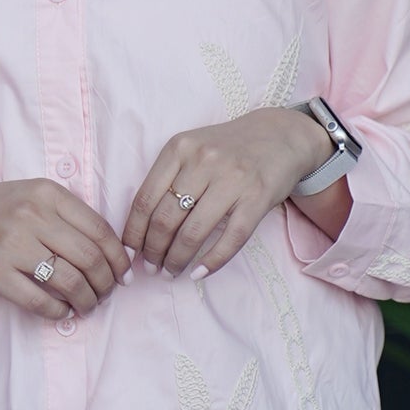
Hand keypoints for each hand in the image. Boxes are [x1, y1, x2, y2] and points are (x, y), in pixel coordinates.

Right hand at [0, 177, 132, 323]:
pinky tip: (62, 312)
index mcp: (47, 193)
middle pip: (89, 258)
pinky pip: (39, 301)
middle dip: (106, 283)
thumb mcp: (36, 197)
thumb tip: (117, 255)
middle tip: (106, 294)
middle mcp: (31, 215)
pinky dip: (58, 312)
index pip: (100, 230)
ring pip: (69, 281)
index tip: (124, 275)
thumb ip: (72, 218)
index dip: (119, 259)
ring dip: (87, 301)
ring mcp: (11, 244)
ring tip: (87, 305)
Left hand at [124, 108, 333, 277]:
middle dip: (153, 251)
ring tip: (171, 272)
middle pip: (165, 219)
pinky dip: (212, 261)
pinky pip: (230, 239)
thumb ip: (167, 178)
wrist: (279, 136)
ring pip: (193, 232)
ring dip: (177, 260)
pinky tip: (199, 273)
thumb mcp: (192, 149)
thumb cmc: (227, 149)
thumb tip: (140, 229)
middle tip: (151, 268)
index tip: (129, 254)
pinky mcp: (257, 198)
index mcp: (179, 148)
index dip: (133, 233)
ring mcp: (232, 180)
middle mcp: (204, 161)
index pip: (144, 199)